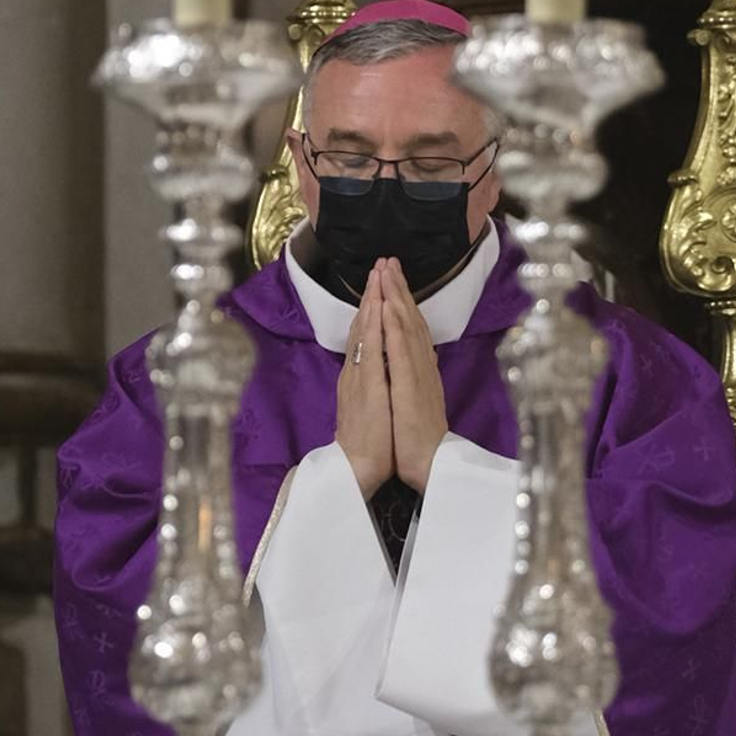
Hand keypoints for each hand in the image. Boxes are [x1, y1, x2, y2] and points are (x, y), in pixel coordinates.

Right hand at [336, 279, 393, 497]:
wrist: (357, 470)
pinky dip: (373, 327)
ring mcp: (359, 378)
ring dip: (372, 301)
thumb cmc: (367, 444)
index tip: (379, 283)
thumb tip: (375, 370)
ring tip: (378, 274)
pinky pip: (370, 351)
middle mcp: (356, 372)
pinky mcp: (366, 388)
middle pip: (364, 326)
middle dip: (372, 294)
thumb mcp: (370, 408)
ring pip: (365, 332)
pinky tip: (377, 309)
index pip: (366, 335)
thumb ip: (369, 386)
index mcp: (359, 377)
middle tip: (380, 264)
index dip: (372, 307)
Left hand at [380, 259, 448, 493]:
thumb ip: (411, 373)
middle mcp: (420, 365)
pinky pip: (402, 353)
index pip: (409, 326)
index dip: (400, 298)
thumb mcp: (412, 397)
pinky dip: (396, 328)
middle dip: (397, 288)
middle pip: (409, 319)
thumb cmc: (416, 436)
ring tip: (387, 272)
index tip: (390, 274)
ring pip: (406, 329)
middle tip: (387, 259)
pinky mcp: (410, 388)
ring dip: (396, 297)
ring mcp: (417, 375)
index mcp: (418, 368)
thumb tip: (408, 354)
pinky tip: (389, 310)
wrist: (427, 463)